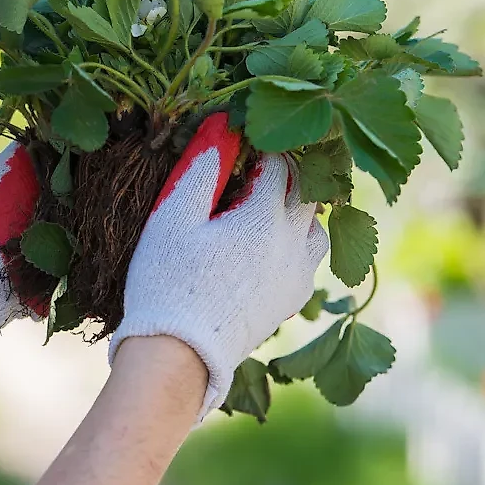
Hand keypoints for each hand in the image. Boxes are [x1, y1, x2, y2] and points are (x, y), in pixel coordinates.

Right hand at [108, 113, 329, 418]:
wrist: (178, 356)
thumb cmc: (167, 282)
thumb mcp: (172, 218)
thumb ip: (200, 169)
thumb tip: (220, 128)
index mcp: (265, 217)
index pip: (279, 163)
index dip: (261, 145)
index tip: (242, 138)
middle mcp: (292, 245)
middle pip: (310, 192)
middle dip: (289, 170)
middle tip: (260, 162)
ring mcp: (296, 277)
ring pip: (317, 229)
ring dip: (299, 210)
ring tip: (269, 204)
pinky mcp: (289, 303)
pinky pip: (308, 262)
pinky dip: (296, 244)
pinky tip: (268, 246)